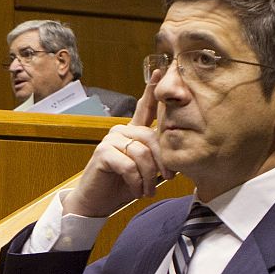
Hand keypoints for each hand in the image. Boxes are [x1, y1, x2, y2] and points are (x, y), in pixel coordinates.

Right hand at [58, 80, 167, 217]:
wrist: (96, 202)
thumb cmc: (121, 186)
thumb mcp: (144, 170)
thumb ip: (157, 158)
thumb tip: (178, 154)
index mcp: (132, 133)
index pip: (145, 108)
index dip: (152, 90)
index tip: (161, 70)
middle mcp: (120, 131)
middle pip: (152, 137)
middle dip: (163, 161)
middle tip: (167, 179)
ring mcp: (110, 140)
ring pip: (142, 152)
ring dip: (149, 176)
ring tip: (148, 190)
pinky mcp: (103, 153)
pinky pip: (129, 164)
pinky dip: (136, 181)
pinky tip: (136, 190)